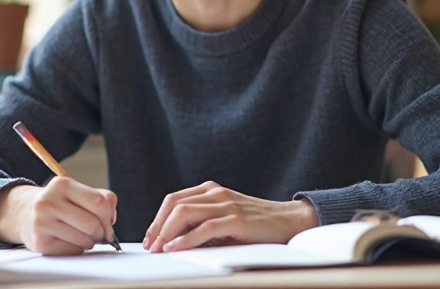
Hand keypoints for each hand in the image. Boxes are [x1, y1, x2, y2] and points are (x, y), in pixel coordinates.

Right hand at [0, 177, 116, 254]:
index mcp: (62, 184)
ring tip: (80, 235)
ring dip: (89, 242)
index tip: (108, 224)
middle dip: (100, 232)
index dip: (109, 217)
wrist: (24, 213)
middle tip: (95, 232)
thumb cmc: (59, 203)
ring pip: (85, 240)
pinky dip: (76, 248)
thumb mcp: (77, 192)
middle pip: (93, 225)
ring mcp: (42, 222)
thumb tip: (111, 220)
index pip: (99, 202)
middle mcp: (49, 201)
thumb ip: (102, 199)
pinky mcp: (39, 242)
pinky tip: (67, 240)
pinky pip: (73, 251)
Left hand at [144, 181, 317, 252]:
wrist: (289, 222)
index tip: (150, 238)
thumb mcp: (224, 221)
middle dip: (158, 226)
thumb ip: (201, 225)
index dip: (157, 219)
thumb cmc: (255, 225)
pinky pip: (205, 227)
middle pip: (175, 204)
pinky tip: (176, 248)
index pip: (174, 200)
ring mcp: (226, 204)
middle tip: (150, 246)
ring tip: (159, 249)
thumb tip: (173, 241)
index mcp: (211, 190)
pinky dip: (186, 239)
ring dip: (167, 232)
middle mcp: (216, 193)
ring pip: (185, 212)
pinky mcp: (236, 219)